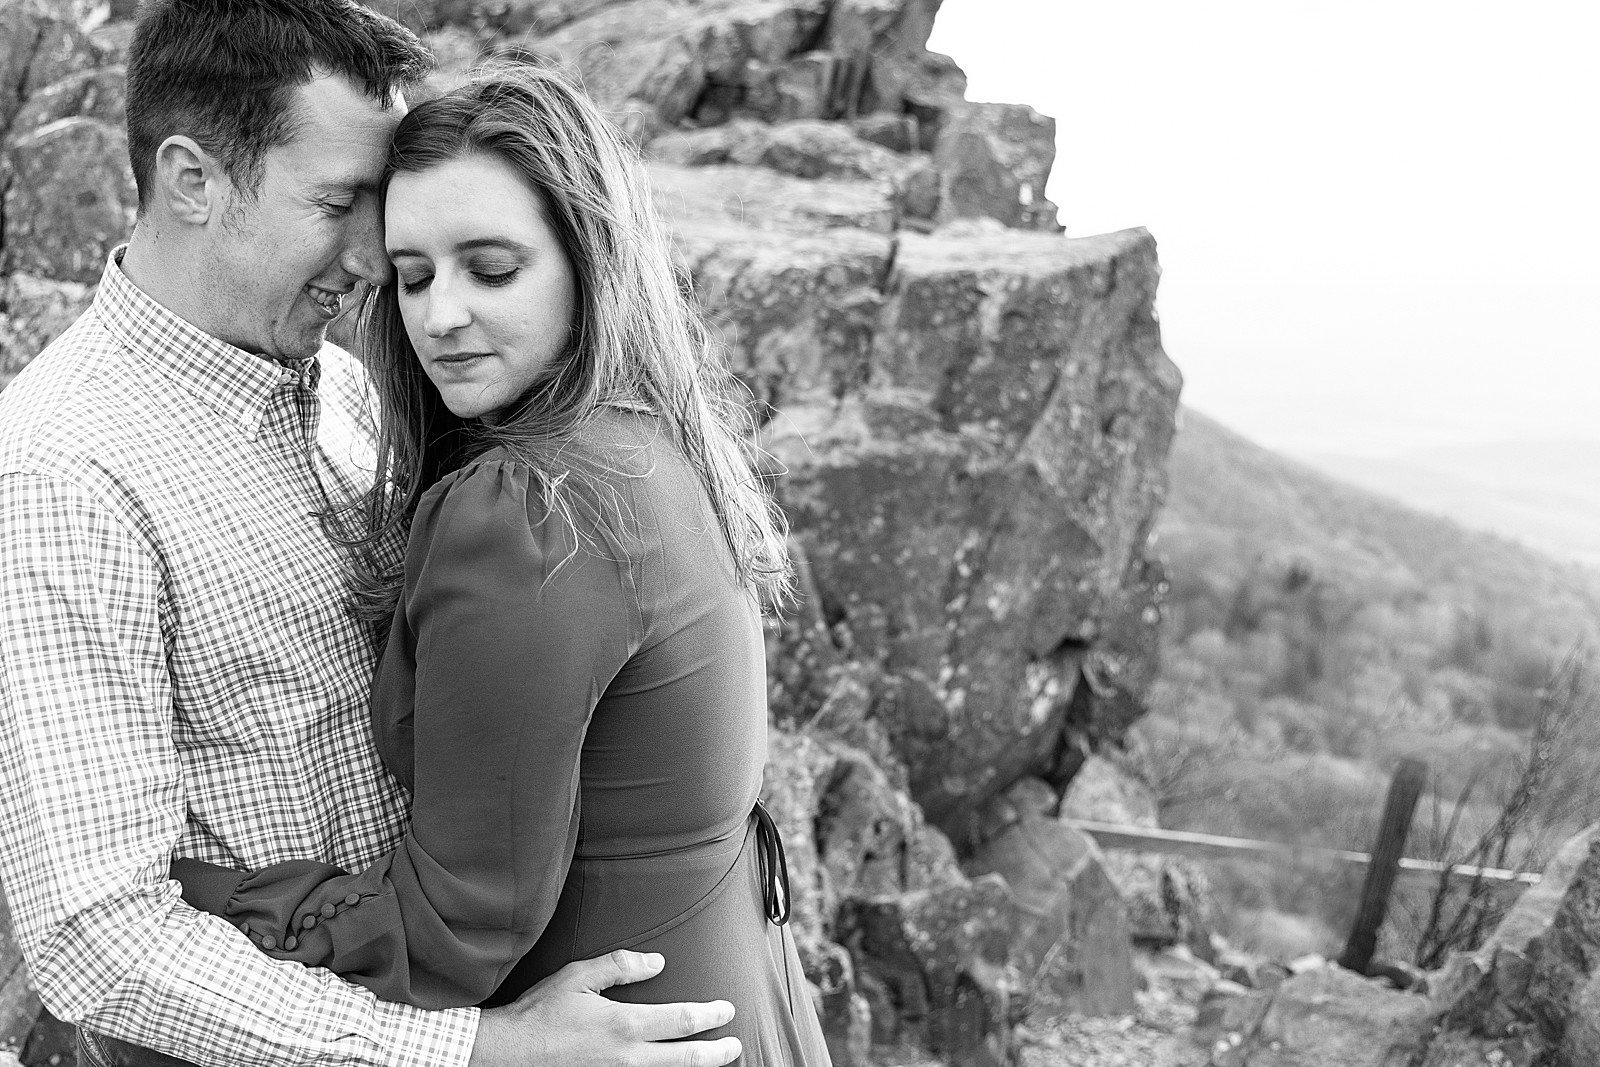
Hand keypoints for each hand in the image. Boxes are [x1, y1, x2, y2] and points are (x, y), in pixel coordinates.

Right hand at [467, 950, 740, 1066]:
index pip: (681, 1020)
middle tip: (734, 1046)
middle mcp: (627, 1058)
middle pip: (686, 1059)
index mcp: (625, 1025)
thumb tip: (657, 962)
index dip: (710, 1016)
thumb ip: (621, 966)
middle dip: (716, 1053)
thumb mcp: (578, 976)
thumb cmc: (540, 1013)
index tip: (726, 1011)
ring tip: (712, 1062)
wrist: (507, 1054)